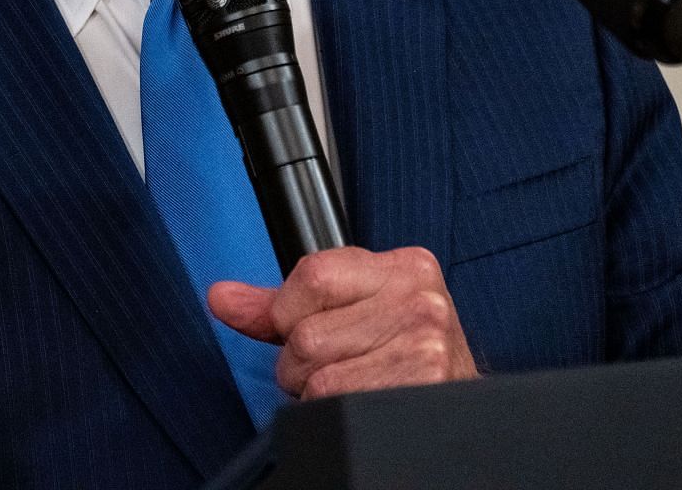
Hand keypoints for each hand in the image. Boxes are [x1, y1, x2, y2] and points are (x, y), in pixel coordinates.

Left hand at [208, 247, 477, 399]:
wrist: (459, 410)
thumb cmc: (403, 358)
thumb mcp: (352, 312)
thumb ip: (283, 303)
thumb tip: (222, 297)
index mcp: (404, 267)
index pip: (310, 275)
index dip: (292, 314)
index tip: (314, 326)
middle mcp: (419, 300)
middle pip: (306, 333)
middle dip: (305, 363)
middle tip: (343, 367)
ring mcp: (424, 344)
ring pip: (317, 372)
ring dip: (320, 392)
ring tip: (356, 386)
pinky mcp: (420, 384)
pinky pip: (336, 402)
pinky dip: (335, 413)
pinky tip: (366, 403)